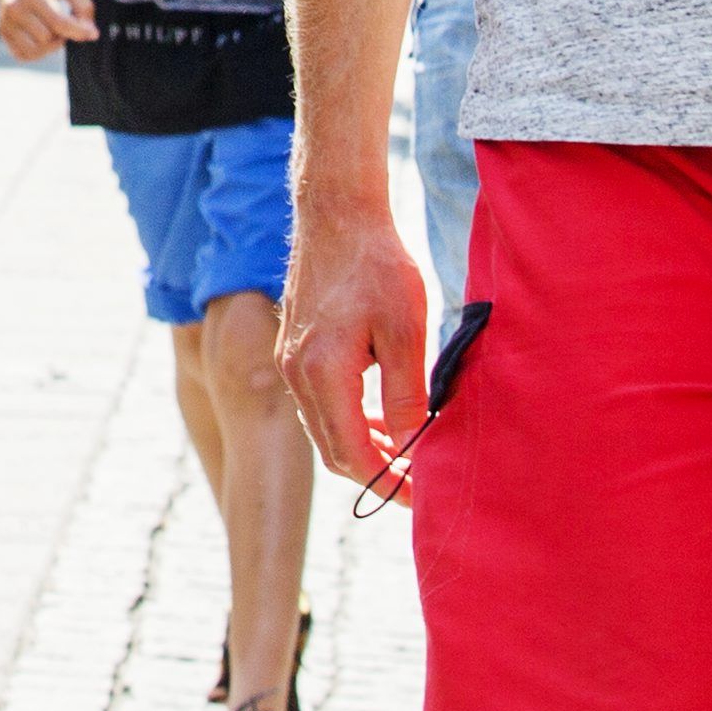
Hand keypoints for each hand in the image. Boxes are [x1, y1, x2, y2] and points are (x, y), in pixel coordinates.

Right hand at [0, 0, 98, 60]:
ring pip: (35, 50)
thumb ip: (83, 6)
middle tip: (64, 20)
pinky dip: (36, 52)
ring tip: (52, 30)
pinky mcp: (1, 30)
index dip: (79, 31)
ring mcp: (5, 21)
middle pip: (48, 39)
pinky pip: (23, 55)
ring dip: (50, 45)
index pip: (58, 22)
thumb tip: (91, 34)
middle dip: (62, 34)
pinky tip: (41, 38)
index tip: (92, 33)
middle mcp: (14, 9)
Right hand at [275, 169, 431, 487]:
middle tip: (419, 482)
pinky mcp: (293, 349)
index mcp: (322, 373)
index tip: (421, 497)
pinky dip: (349, 421)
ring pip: (324, 429)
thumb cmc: (377, 264)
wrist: (337, 213)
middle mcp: (297, 373)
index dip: (388, 483)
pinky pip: (318, 403)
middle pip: (334, 450)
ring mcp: (290, 361)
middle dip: (376, 473)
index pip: (353, 454)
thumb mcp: (405, 330)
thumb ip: (406, 393)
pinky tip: (380, 416)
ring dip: (363, 447)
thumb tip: (413, 445)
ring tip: (406, 453)